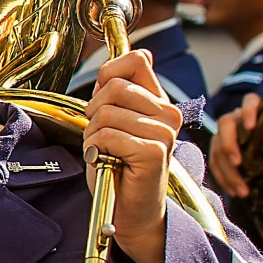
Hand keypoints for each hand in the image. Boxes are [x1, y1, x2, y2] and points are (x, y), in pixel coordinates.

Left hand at [84, 49, 181, 262]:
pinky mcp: (155, 152)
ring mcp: (164, 132)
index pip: (135, 61)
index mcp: (159, 102)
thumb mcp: (116, 120)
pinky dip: (97, 148)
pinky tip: (108, 161)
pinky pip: (108, 134)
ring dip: (94, 134)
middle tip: (103, 135)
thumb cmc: (118, 166)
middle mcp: (168, 113)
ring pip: (107, 111)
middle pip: (114, 85)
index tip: (103, 100)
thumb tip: (141, 52)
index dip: (108, 75)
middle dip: (94, 111)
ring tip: (107, 151)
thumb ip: (121, 89)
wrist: (130, 210)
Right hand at [210, 94, 262, 198]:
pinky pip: (214, 164)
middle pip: (225, 124)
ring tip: (242, 190)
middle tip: (238, 164)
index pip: (249, 101)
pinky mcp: (218, 152)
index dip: (248, 111)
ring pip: (218, 148)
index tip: (251, 127)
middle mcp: (237, 119)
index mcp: (257, 110)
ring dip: (227, 170)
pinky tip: (233, 191)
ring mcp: (224, 135)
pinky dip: (223, 179)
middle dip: (229, 145)